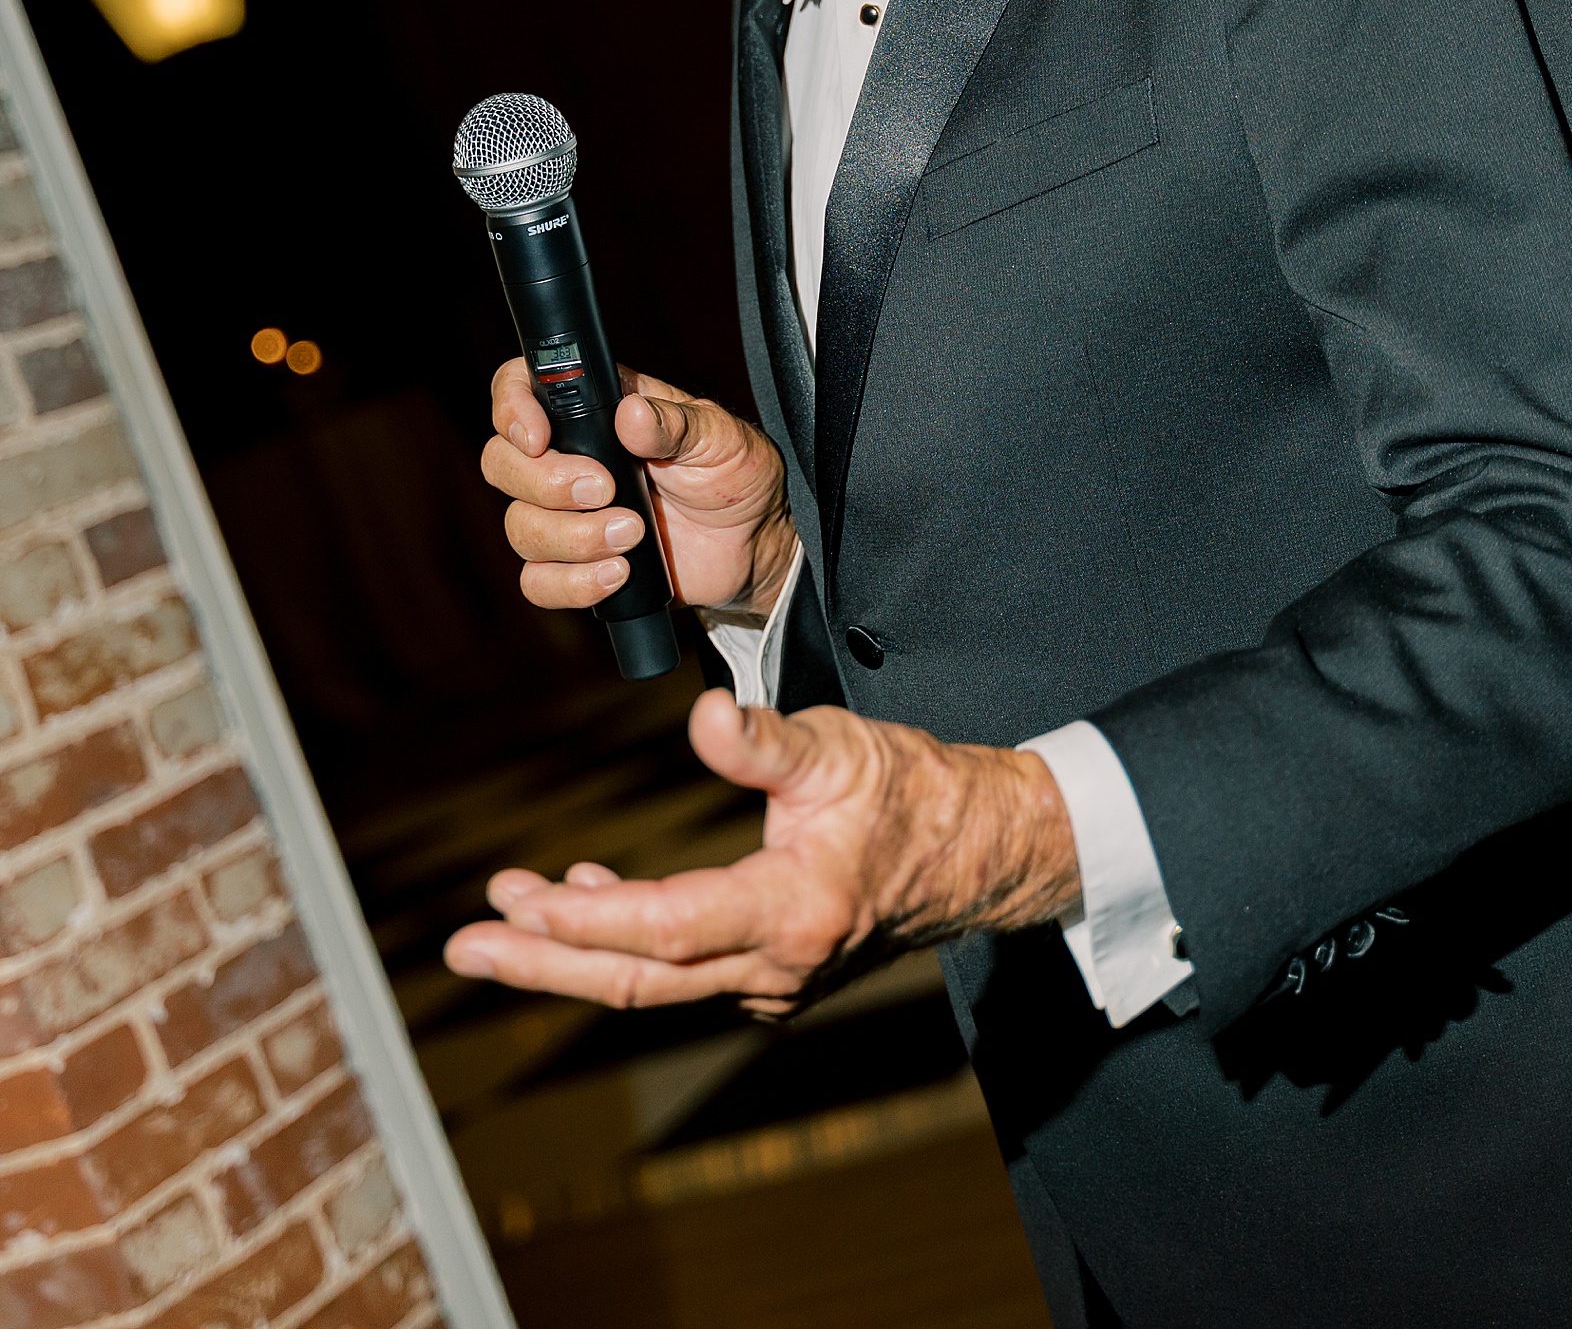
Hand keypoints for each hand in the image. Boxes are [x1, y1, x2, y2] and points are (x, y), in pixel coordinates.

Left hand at [443, 688, 1081, 1015]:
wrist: (978, 852)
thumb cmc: (912, 789)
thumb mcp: (839, 748)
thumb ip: (762, 739)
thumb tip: (698, 715)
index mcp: (792, 910)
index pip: (664, 929)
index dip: (583, 922)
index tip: (516, 903)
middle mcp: (777, 966)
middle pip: (639, 981)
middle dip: (545, 964)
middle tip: (467, 948)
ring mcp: (775, 982)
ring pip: (655, 981)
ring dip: (577, 951)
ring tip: (507, 914)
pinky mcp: (774, 974)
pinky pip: (683, 970)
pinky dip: (628, 941)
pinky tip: (592, 899)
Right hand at [481, 363, 798, 618]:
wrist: (754, 544)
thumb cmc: (736, 474)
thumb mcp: (720, 437)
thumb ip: (675, 424)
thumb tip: (631, 414)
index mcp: (596, 410)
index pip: (521, 387)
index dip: (512, 408)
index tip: (538, 438)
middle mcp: (570, 457)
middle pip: (502, 463)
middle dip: (545, 483)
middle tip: (605, 490)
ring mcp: (567, 514)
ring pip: (520, 526)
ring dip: (572, 537)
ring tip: (633, 534)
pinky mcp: (576, 564)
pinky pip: (538, 581)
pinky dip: (573, 583)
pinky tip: (619, 574)